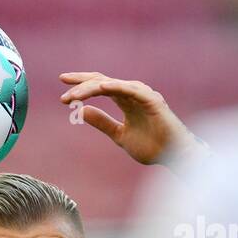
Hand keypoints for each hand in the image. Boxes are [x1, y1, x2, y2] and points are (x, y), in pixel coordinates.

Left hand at [59, 72, 201, 166]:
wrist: (174, 156)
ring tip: (75, 95)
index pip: (99, 87)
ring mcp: (142, 95)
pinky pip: (131, 89)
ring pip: (113, 84)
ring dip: (92, 88)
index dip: (81, 87)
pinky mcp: (152, 100)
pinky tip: (101, 87)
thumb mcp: (120, 135)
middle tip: (63, 84)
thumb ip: (102, 123)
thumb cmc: (152, 147)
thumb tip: (81, 111)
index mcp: (125, 101)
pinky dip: (116, 86)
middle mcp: (132, 94)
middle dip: (82, 82)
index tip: (63, 93)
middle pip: (102, 81)